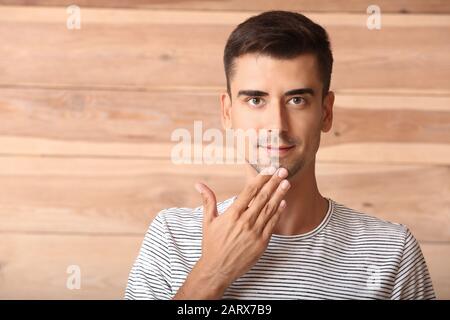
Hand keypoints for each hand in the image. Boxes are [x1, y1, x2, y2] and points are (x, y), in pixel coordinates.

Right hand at [173, 167, 289, 298]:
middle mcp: (245, 221)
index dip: (260, 179)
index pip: (250, 191)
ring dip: (279, 195)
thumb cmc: (211, 244)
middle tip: (283, 171)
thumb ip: (207, 200)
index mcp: (232, 214)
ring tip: (287, 183)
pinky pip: (272, 224)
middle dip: (274, 183)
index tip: (268, 169)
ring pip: (270, 209)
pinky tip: (283, 203)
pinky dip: (278, 213)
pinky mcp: (262, 243)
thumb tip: (199, 184)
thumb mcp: (208, 221)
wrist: (217, 269)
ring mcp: (255, 232)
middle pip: (263, 197)